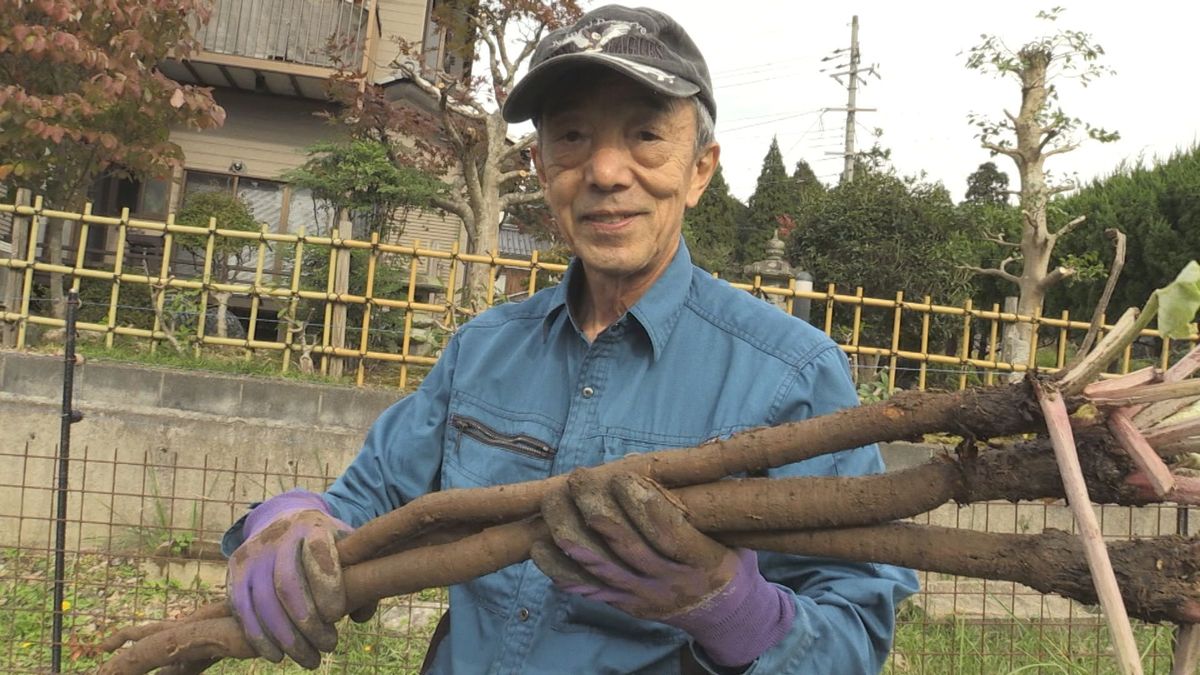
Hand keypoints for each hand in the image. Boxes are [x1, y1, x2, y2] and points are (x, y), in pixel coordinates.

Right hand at [227, 490, 374, 668]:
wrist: (283, 520)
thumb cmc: (326, 543)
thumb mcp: (347, 548)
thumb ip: (362, 577)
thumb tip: (360, 614)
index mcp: (313, 526)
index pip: (318, 553)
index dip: (327, 587)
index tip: (337, 616)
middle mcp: (279, 536)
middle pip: (287, 583)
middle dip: (308, 622)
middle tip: (329, 646)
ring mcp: (253, 553)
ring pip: (263, 601)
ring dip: (286, 638)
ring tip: (310, 659)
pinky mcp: (235, 570)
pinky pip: (242, 610)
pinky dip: (259, 638)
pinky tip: (277, 656)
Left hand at [533, 470, 794, 666]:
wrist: (723, 615)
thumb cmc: (729, 558)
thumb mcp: (738, 529)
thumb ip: (721, 495)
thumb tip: (717, 450)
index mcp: (705, 561)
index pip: (667, 533)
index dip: (642, 503)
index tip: (623, 474)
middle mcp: (671, 583)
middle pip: (626, 547)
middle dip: (597, 508)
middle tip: (580, 476)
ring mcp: (642, 597)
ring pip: (599, 566)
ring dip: (569, 531)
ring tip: (554, 499)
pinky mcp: (622, 605)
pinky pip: (583, 588)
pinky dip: (558, 567)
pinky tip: (540, 543)